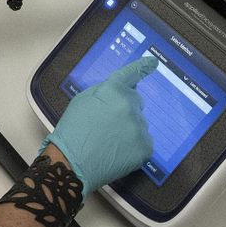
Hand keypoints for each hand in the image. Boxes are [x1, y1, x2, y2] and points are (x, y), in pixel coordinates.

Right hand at [46, 57, 156, 192]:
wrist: (71, 164)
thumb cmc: (72, 131)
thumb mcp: (81, 101)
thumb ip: (103, 92)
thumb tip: (120, 92)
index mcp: (114, 91)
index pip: (132, 74)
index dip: (143, 67)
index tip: (154, 62)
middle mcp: (130, 106)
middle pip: (137, 102)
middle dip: (126, 109)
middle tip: (108, 125)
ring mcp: (139, 128)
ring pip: (139, 124)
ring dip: (129, 130)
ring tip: (109, 143)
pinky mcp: (145, 148)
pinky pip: (144, 142)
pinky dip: (134, 147)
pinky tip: (118, 153)